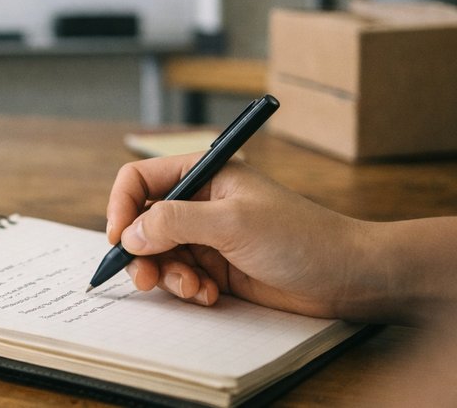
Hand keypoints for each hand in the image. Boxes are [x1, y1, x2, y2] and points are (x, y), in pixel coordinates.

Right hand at [105, 154, 369, 318]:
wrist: (348, 276)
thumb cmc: (301, 237)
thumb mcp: (232, 222)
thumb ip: (174, 222)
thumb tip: (129, 234)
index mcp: (204, 174)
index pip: (140, 180)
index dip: (122, 207)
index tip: (119, 238)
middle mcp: (200, 202)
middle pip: (142, 222)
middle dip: (141, 252)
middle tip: (146, 278)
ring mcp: (207, 236)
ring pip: (157, 254)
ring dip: (167, 275)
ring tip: (193, 288)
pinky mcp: (216, 267)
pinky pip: (180, 276)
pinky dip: (186, 288)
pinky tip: (210, 294)